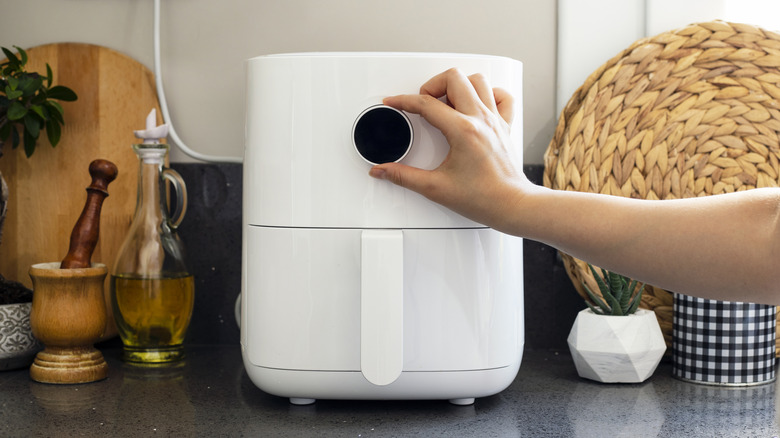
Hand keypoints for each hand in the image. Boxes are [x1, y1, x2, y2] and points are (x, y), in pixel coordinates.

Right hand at [369, 68, 531, 230]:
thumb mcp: (435, 187)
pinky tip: (475, 104)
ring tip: (445, 100)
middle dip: (432, 85)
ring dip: (458, 85)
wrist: (511, 205)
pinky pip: (501, 96)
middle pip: (454, 78)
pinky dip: (487, 93)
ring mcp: (495, 120)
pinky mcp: (505, 126)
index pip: (427, 104)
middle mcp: (481, 120)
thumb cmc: (483, 198)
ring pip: (478, 80)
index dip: (404, 100)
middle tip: (423, 101)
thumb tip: (383, 170)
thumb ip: (404, 176)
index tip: (394, 102)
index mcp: (463, 131)